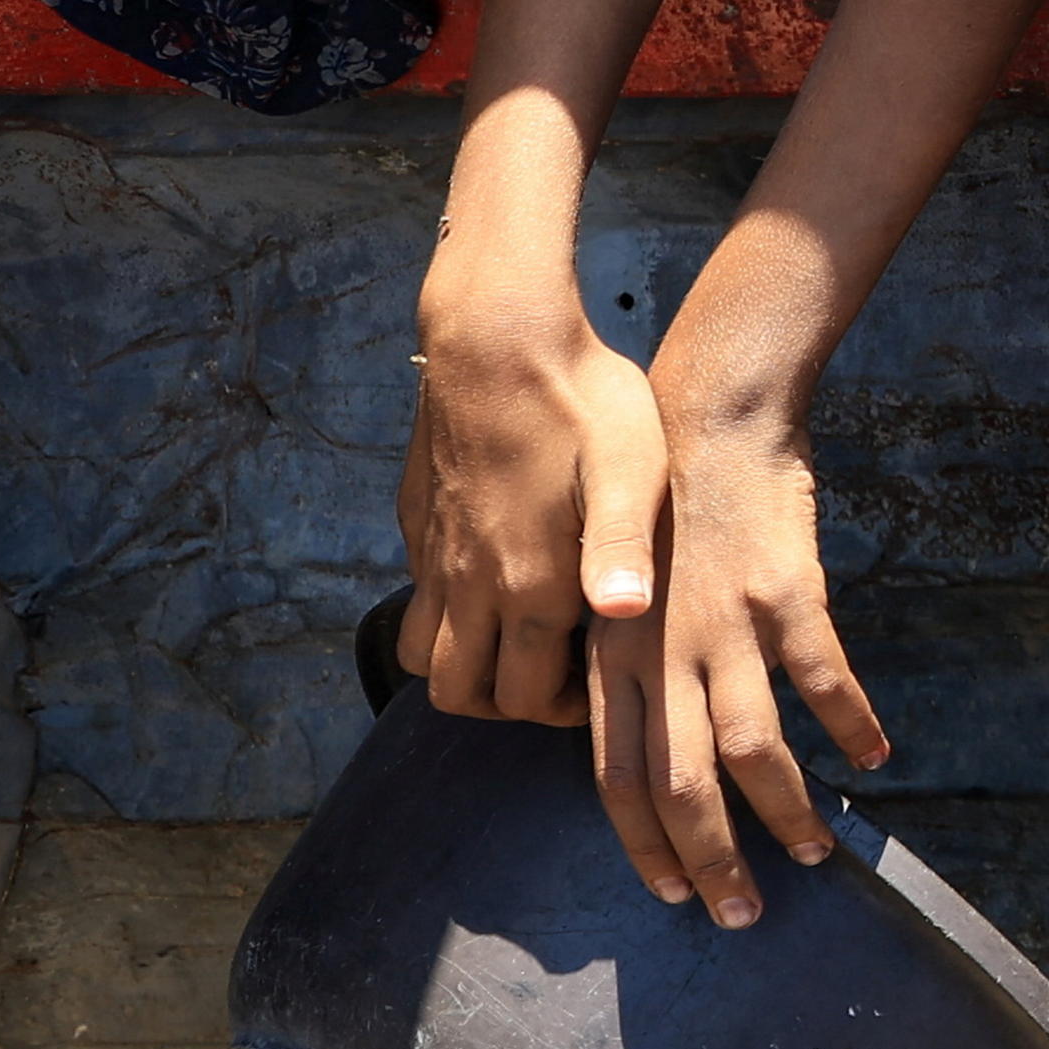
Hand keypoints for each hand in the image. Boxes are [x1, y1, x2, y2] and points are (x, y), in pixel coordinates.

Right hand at [395, 279, 663, 725]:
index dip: (565, 713)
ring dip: (466, 669)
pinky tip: (494, 585)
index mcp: (529, 582)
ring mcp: (436, 556)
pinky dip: (444, 619)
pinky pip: (416, 601)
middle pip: (463, 695)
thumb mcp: (632, 469)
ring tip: (522, 643)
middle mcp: (471, 582)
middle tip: (561, 675)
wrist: (498, 336)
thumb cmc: (584, 399)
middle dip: (510, 706)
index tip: (602, 683)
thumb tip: (626, 614)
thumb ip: (623, 547)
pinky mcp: (418, 525)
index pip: (527, 699)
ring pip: (423, 658)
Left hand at [593, 398, 891, 929]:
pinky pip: (822, 679)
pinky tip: (872, 757)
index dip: (645, 844)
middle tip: (743, 914)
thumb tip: (642, 744)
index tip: (673, 895)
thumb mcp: (619, 592)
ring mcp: (723, 623)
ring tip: (816, 852)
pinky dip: (849, 725)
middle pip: (680, 782)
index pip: (617, 777)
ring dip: (784, 811)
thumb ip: (629, 668)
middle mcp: (659, 650)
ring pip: (750, 746)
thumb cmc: (664, 508)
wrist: (711, 417)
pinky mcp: (785, 592)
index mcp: (614, 656)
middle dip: (712, 859)